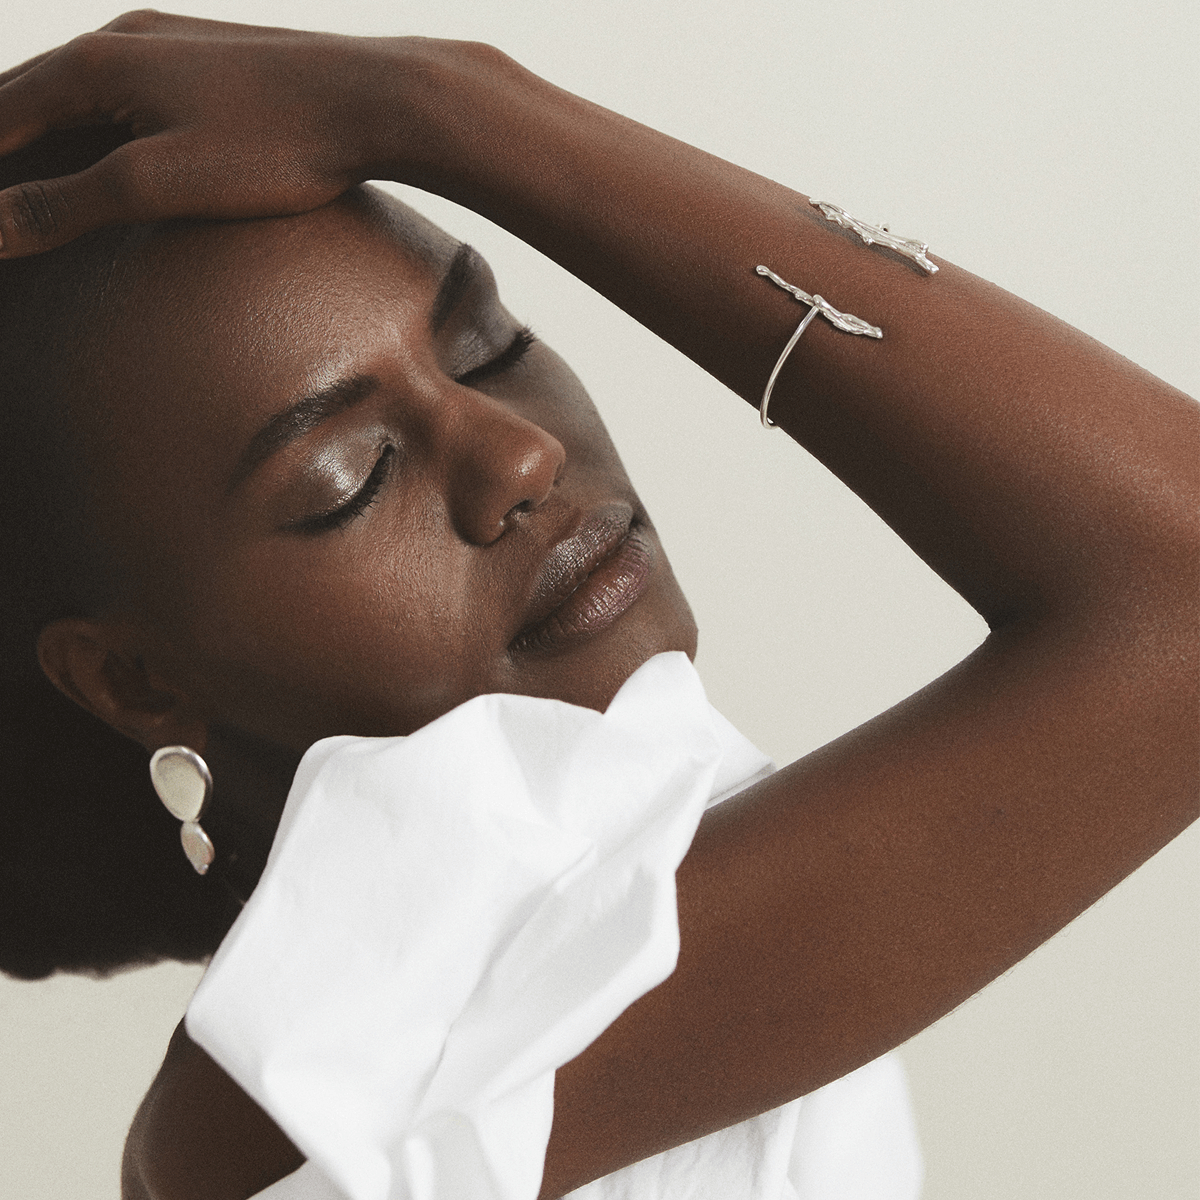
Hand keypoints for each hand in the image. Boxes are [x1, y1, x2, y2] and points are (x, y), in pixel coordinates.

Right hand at [0, 10, 402, 256]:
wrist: (379, 98)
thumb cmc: (275, 143)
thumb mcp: (159, 182)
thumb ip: (67, 204)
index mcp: (91, 63)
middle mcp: (119, 39)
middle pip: (24, 99)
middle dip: (1, 154)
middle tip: (4, 209)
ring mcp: (169, 47)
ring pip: (76, 94)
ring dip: (41, 138)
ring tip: (27, 184)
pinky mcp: (211, 66)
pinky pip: (125, 96)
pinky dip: (93, 129)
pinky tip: (107, 154)